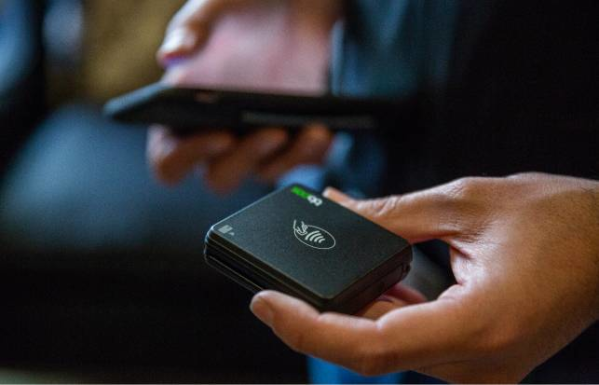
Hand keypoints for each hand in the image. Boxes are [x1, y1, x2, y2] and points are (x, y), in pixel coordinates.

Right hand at [147, 0, 340, 191]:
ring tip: (312, 130)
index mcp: (180, 116)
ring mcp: (257, 141)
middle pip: (220, 177)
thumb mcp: (212, 6)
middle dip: (245, 160)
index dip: (188, 158)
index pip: (170, 160)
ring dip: (288, 158)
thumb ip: (189, 27)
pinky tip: (324, 129)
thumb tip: (170, 55)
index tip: (220, 134)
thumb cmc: (240, 6)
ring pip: (267, 172)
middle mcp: (217, 136)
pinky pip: (304, 160)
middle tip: (270, 132)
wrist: (288, 1)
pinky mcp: (293, 137)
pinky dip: (315, 151)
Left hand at [250, 173, 598, 381]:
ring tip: (318, 270)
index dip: (307, 330)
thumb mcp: (463, 202)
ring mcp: (479, 366)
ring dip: (348, 308)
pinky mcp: (477, 354)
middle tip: (277, 282)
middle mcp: (478, 362)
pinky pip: (412, 338)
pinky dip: (381, 309)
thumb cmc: (560, 219)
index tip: (266, 305)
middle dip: (317, 313)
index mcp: (479, 327)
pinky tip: (365, 278)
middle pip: (369, 349)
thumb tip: (338, 213)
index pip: (369, 348)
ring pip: (388, 344)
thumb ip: (391, 215)